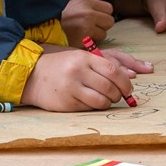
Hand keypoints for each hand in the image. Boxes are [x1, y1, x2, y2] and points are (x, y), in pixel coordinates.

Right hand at [20, 45, 141, 110]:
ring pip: (101, 100)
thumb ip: (102, 65)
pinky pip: (90, 108)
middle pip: (109, 87)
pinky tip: (93, 102)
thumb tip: (130, 77)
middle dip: (119, 95)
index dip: (125, 82)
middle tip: (119, 96)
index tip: (129, 89)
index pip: (112, 70)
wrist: (34, 75)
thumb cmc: (63, 66)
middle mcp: (78, 71)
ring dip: (109, 103)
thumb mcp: (81, 58)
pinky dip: (96, 107)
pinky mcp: (67, 103)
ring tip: (106, 100)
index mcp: (84, 58)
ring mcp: (72, 88)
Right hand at [61, 0, 114, 46]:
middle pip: (109, 21)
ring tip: (84, 35)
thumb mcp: (74, 5)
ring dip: (96, 36)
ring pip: (103, 34)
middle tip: (92, 28)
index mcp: (86, 3)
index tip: (98, 18)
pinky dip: (89, 44)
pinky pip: (95, 43)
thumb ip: (88, 7)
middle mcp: (88, 13)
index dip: (104, 15)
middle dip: (102, 26)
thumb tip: (102, 13)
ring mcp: (87, 27)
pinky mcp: (83, 40)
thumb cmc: (59, 18)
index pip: (109, 8)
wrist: (44, 30)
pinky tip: (80, 41)